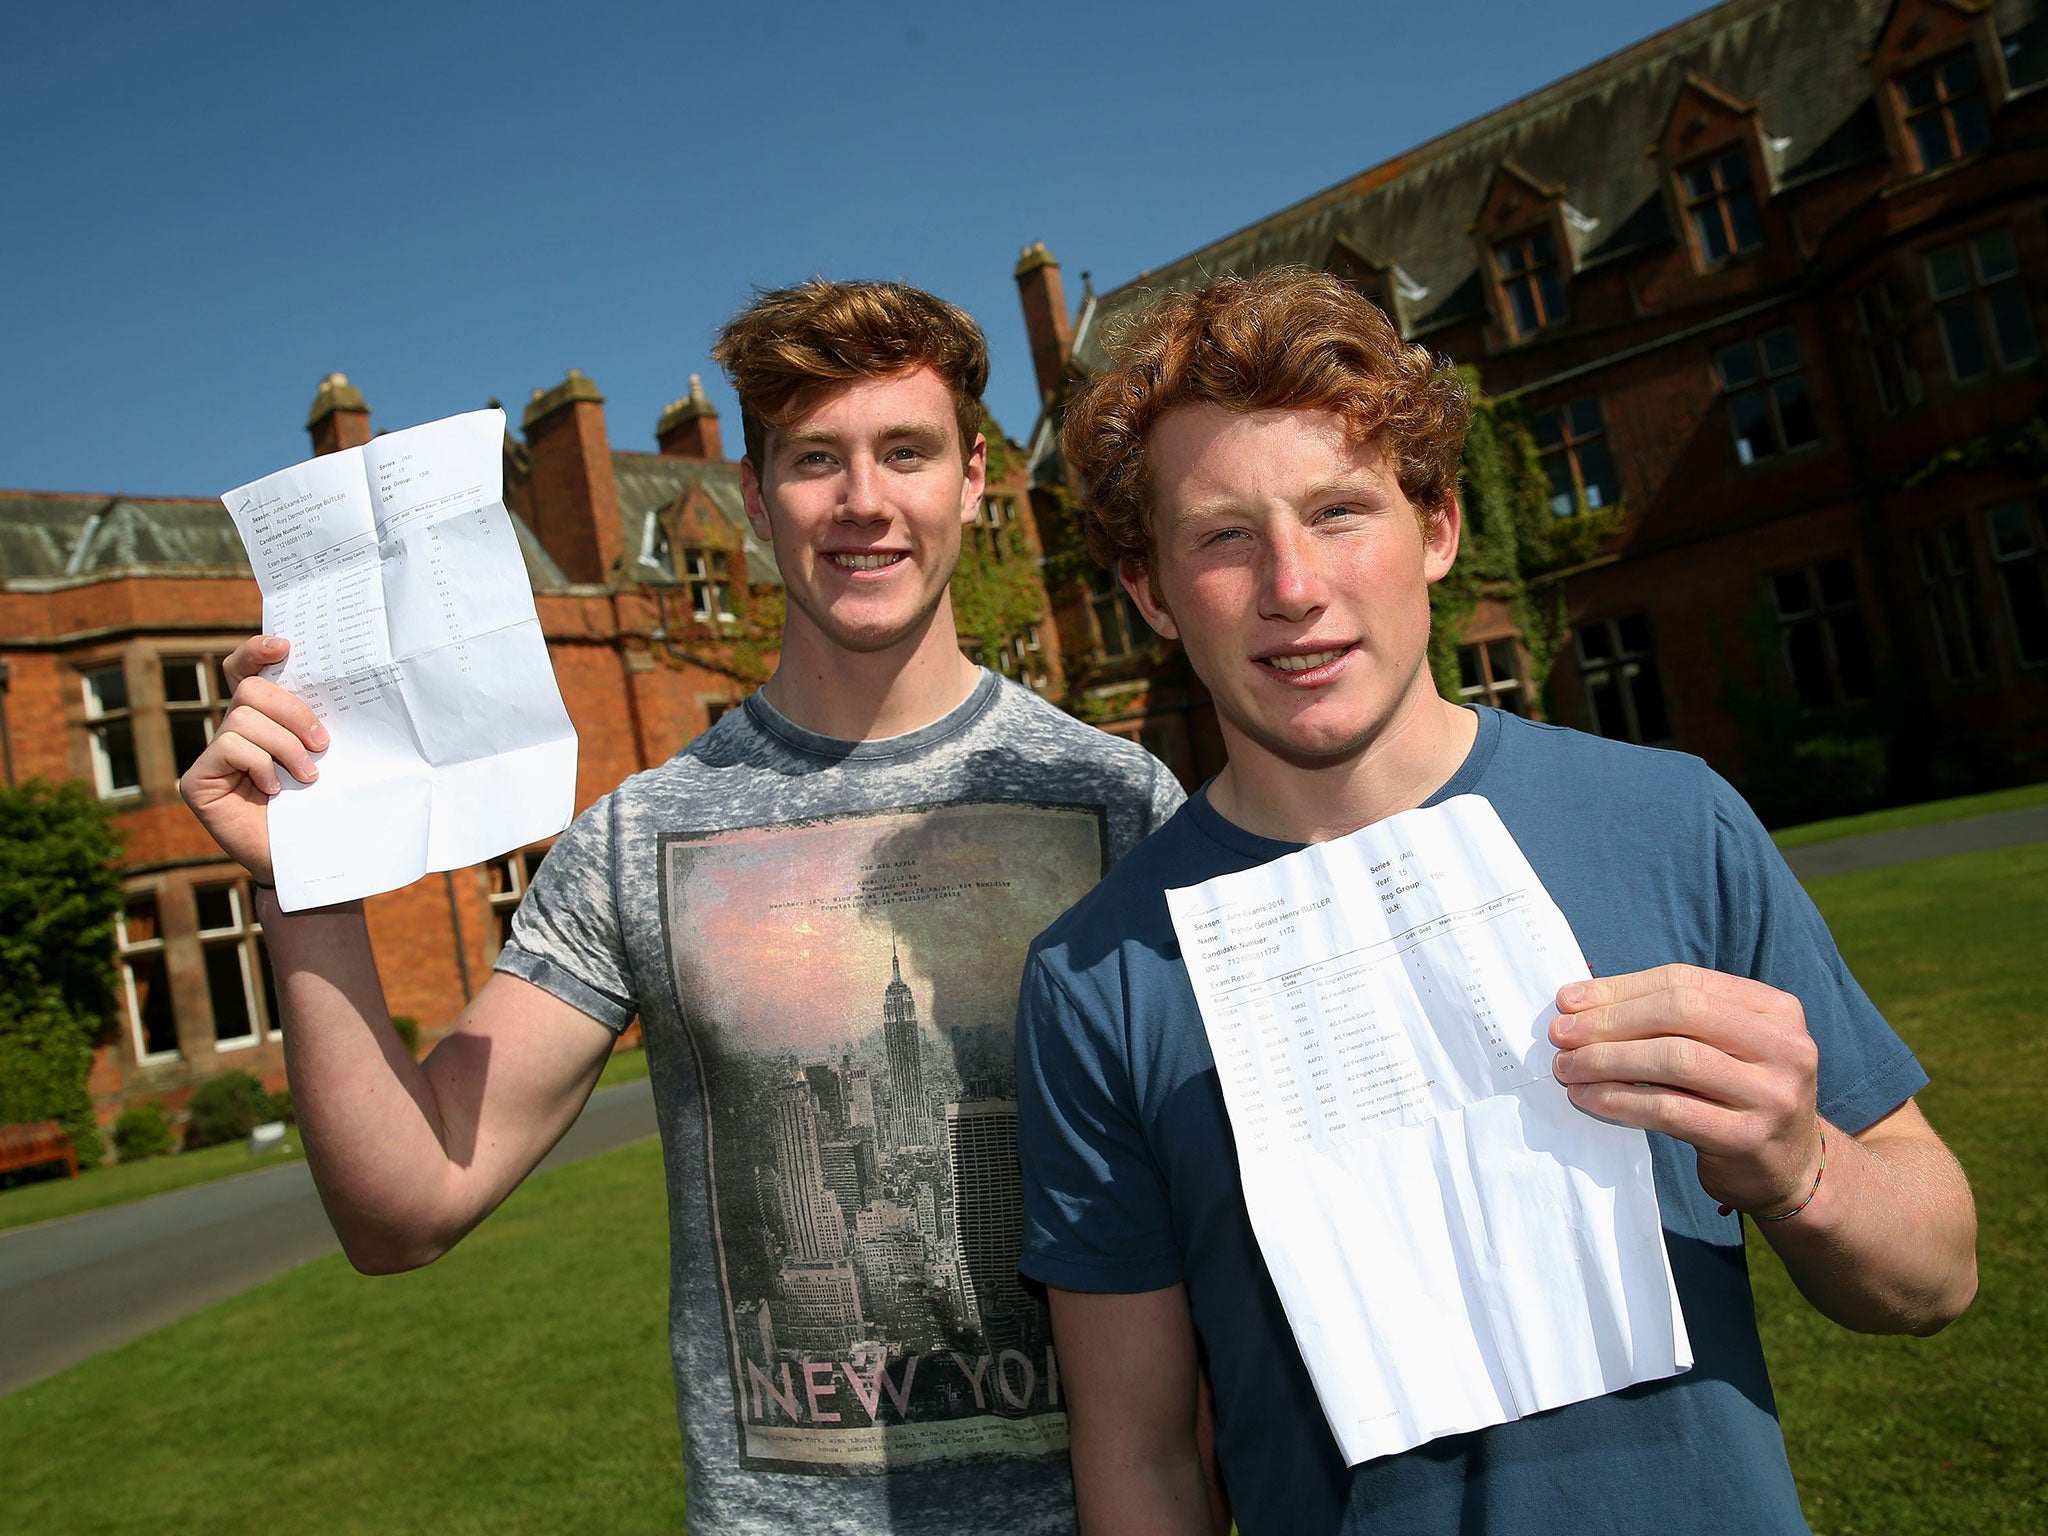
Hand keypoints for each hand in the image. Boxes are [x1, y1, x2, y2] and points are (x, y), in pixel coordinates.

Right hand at [175, 636, 326, 885]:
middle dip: (292, 710)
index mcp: (265, 722)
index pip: (248, 672)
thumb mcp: (327, 761)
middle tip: (321, 743)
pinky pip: (229, 747)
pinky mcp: (198, 781)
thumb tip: (341, 688)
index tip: (284, 646)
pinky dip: (259, 764)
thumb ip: (318, 726)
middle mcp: (234, 733)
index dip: (257, 652)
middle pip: (251, 690)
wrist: (308, 862)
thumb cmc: (322, 810)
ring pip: (243, 718)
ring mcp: (213, 757)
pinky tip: (274, 790)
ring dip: (284, 746)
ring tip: (307, 776)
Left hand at [1549, 963, 1822, 1216]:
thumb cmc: (1735, 1095)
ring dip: (1608, 1060)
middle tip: (1561, 1034)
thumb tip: (1578, 1001)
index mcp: (1776, 1010)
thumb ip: (1667, 1018)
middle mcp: (1786, 1047)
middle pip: (1681, 1013)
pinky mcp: (1748, 1138)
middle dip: (1611, 1020)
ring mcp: (1772, 1094)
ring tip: (1567, 1067)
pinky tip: (1587, 1098)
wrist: (1787, 1169)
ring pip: (1674, 1059)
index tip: (1569, 1000)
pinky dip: (1620, 1100)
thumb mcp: (1720, 1045)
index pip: (1686, 982)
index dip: (1621, 988)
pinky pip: (1670, 1110)